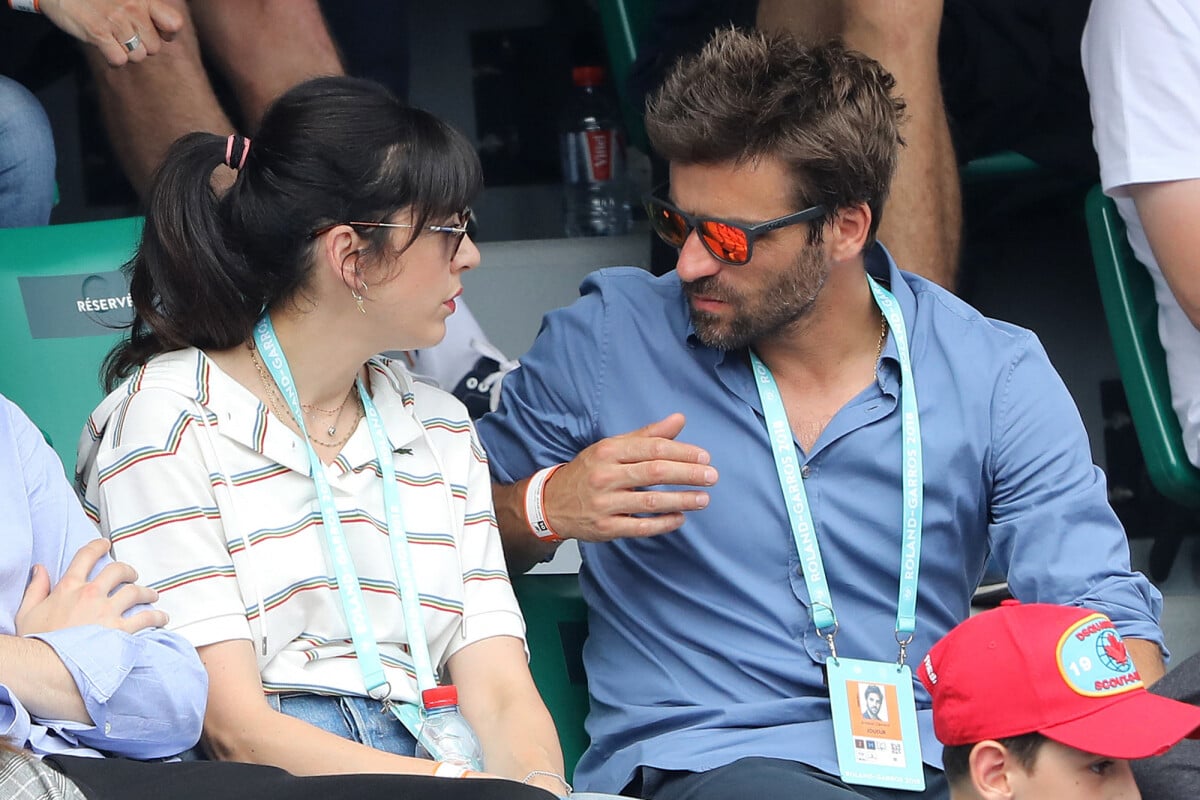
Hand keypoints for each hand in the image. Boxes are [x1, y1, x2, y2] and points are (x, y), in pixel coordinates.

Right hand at [16, 538, 166, 636]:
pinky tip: (162, 618)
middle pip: (118, 571)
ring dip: (146, 592)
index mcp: (68, 588)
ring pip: (135, 591)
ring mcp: (107, 611)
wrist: (46, 666)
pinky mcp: (120, 630)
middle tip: (132, 574)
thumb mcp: (27, 612)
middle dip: (128, 570)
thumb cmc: (35, 642)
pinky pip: (145, 618)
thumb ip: (36, 588)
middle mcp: (91, 594)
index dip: (97, 547)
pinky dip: (157, 616)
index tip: (105, 544)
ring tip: (152, 595)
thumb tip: (40, 569)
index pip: (86, 557)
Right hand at [38, 0, 184, 66]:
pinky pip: (119, 60)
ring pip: (138, 57)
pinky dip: (113, 59)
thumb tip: (166, 29)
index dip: (167, 33)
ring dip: (127, 53)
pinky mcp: (98, 33)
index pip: (174, 24)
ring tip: (113, 38)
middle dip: (141, 46)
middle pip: (154, 48)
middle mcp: (133, 9)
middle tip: (124, 35)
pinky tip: (104, 47)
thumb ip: (146, 8)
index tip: (156, 32)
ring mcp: (116, 22)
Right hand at [546, 413, 716, 541]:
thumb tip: (679, 420)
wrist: (551, 503)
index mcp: (609, 452)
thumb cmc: (587, 472)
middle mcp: (606, 476)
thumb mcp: (612, 447)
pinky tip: (680, 518)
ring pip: (650, 501)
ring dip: (681, 500)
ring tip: (703, 499)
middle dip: (687, 474)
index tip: (704, 457)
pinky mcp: (605, 527)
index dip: (682, 452)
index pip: (652, 448)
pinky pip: (640, 526)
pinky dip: (663, 523)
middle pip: (654, 472)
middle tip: (711, 476)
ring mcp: (605, 503)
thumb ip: (647, 435)